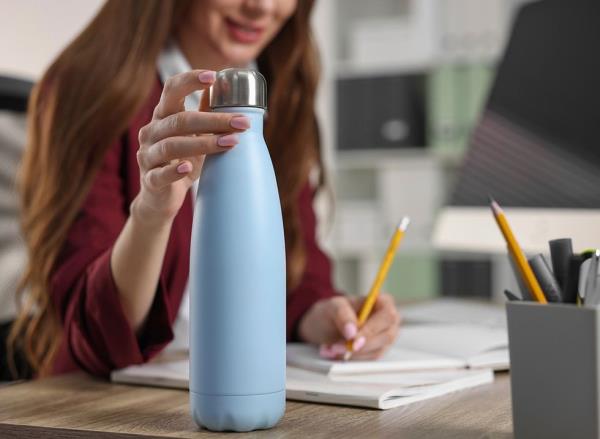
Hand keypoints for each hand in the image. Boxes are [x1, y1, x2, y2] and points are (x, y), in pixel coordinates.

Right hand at [133, 70, 250, 223]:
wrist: (161, 198)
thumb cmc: (181, 161)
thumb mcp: (194, 135)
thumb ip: (204, 112)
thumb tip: (222, 85)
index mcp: (162, 116)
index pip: (172, 90)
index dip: (190, 80)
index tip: (214, 76)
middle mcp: (151, 132)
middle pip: (180, 120)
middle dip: (214, 120)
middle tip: (242, 123)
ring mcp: (148, 156)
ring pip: (172, 145)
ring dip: (204, 143)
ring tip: (231, 142)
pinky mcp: (150, 180)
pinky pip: (160, 174)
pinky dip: (173, 171)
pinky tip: (188, 168)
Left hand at [297, 294, 400, 359]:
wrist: (325, 325)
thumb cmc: (333, 311)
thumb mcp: (333, 306)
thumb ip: (342, 314)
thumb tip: (352, 332)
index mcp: (384, 302)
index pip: (387, 316)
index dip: (372, 329)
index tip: (353, 339)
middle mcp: (389, 322)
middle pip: (385, 336)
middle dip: (360, 345)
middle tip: (336, 347)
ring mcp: (385, 338)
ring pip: (376, 351)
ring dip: (352, 353)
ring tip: (330, 348)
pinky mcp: (377, 352)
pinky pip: (368, 359)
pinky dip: (350, 358)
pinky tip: (335, 352)